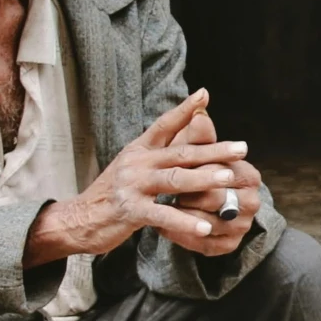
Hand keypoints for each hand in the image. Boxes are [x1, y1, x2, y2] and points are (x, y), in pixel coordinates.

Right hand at [24, 89, 262, 263]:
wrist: (79, 218)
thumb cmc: (112, 193)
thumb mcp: (132, 165)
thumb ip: (157, 151)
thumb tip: (181, 133)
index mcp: (138, 149)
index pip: (163, 124)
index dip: (184, 109)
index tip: (204, 94)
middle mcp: (136, 163)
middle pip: (180, 153)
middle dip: (213, 150)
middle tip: (241, 148)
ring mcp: (133, 186)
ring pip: (175, 180)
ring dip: (204, 179)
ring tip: (228, 178)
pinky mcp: (130, 211)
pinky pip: (163, 215)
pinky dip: (185, 221)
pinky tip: (205, 226)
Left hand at [165, 103, 263, 245]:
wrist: (200, 203)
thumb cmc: (196, 169)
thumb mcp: (197, 151)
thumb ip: (198, 135)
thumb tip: (199, 114)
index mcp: (249, 175)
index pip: (220, 172)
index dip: (195, 170)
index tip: (173, 167)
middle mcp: (253, 202)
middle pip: (216, 199)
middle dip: (189, 195)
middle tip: (166, 192)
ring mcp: (242, 227)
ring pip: (209, 224)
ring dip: (184, 218)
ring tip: (162, 210)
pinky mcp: (229, 246)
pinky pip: (205, 245)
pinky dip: (183, 237)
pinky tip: (163, 228)